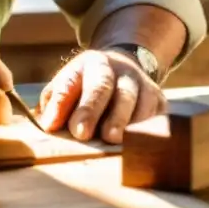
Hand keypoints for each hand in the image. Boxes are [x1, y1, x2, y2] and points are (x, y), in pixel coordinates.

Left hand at [36, 49, 166, 142]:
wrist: (127, 69)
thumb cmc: (88, 87)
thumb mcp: (68, 87)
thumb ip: (54, 104)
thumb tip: (48, 125)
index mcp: (88, 64)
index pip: (71, 82)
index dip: (62, 103)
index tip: (54, 125)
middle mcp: (117, 69)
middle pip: (103, 86)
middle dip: (91, 109)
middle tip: (82, 133)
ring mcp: (141, 83)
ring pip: (134, 99)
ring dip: (123, 122)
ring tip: (112, 140)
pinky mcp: (160, 100)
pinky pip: (155, 115)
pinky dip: (145, 130)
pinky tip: (136, 143)